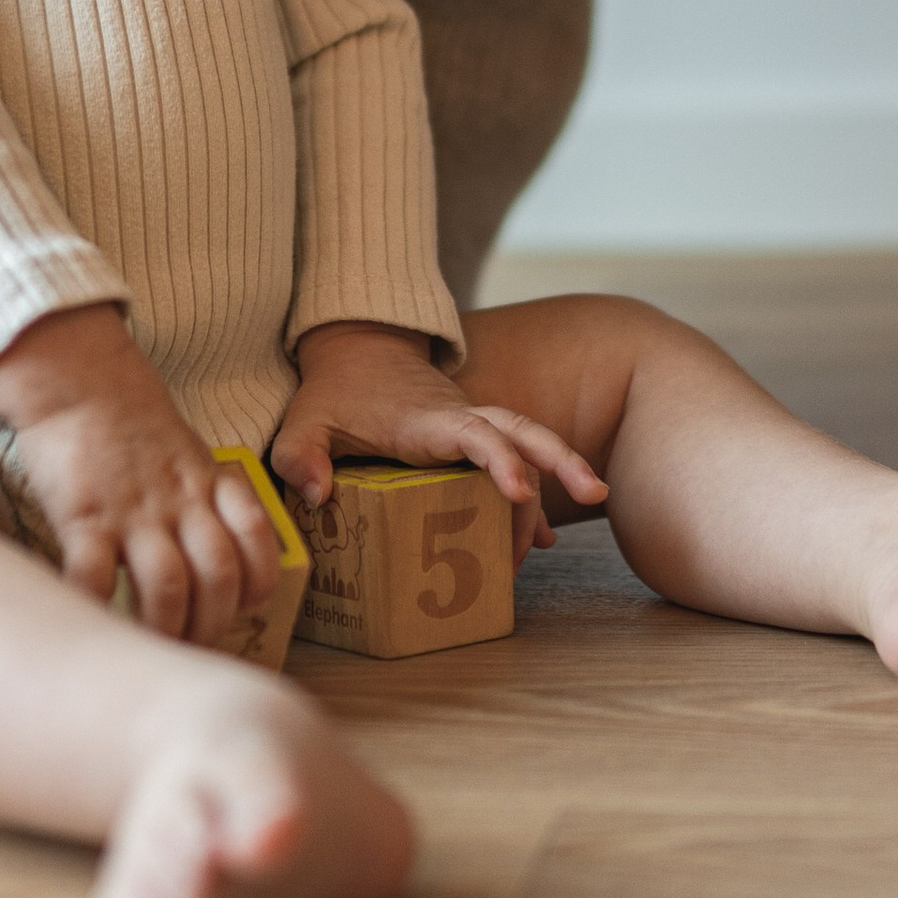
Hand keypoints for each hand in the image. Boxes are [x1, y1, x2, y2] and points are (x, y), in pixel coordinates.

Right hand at [0, 304, 281, 642]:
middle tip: (190, 649)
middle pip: (219, 575)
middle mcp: (180, 500)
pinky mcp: (84, 514)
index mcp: (209, 483)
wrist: (76, 377)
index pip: (258, 539)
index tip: (241, 609)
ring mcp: (133, 509)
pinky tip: (92, 622)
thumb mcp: (186, 452)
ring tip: (147, 646)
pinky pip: (94, 576)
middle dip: (210, 624)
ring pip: (169, 585)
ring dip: (164, 628)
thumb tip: (211, 557)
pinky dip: (96, 608)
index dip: (258, 583)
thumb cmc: (128, 421)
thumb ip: (204, 498)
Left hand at [268, 321, 607, 566]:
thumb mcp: (303, 421)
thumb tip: (317, 498)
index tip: (519, 490)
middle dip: (561, 459)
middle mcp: (459, 418)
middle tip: (596, 492)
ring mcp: (469, 427)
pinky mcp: (470, 438)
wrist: (356, 348)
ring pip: (525, 446)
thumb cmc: (333, 390)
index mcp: (427, 418)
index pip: (476, 432)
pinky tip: (536, 539)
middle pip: (524, 429)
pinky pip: (511, 462)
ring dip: (548, 487)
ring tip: (546, 548)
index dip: (500, 459)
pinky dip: (527, 499)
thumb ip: (300, 456)